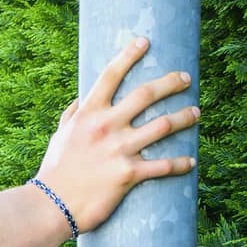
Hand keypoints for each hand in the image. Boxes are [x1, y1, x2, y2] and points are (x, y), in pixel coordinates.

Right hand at [34, 38, 198, 233]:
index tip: (145, 41)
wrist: (50, 205)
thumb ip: (72, 115)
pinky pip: (163, 165)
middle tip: (186, 79)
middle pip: (146, 94)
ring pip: (162, 126)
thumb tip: (82, 98)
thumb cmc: (55, 171)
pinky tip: (191, 162)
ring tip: (195, 113)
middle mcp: (106, 126)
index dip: (129, 55)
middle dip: (171, 83)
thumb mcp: (60, 136)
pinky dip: (180, 164)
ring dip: (184, 117)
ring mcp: (119, 149)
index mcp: (88, 113)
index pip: (111, 75)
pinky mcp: (128, 174)